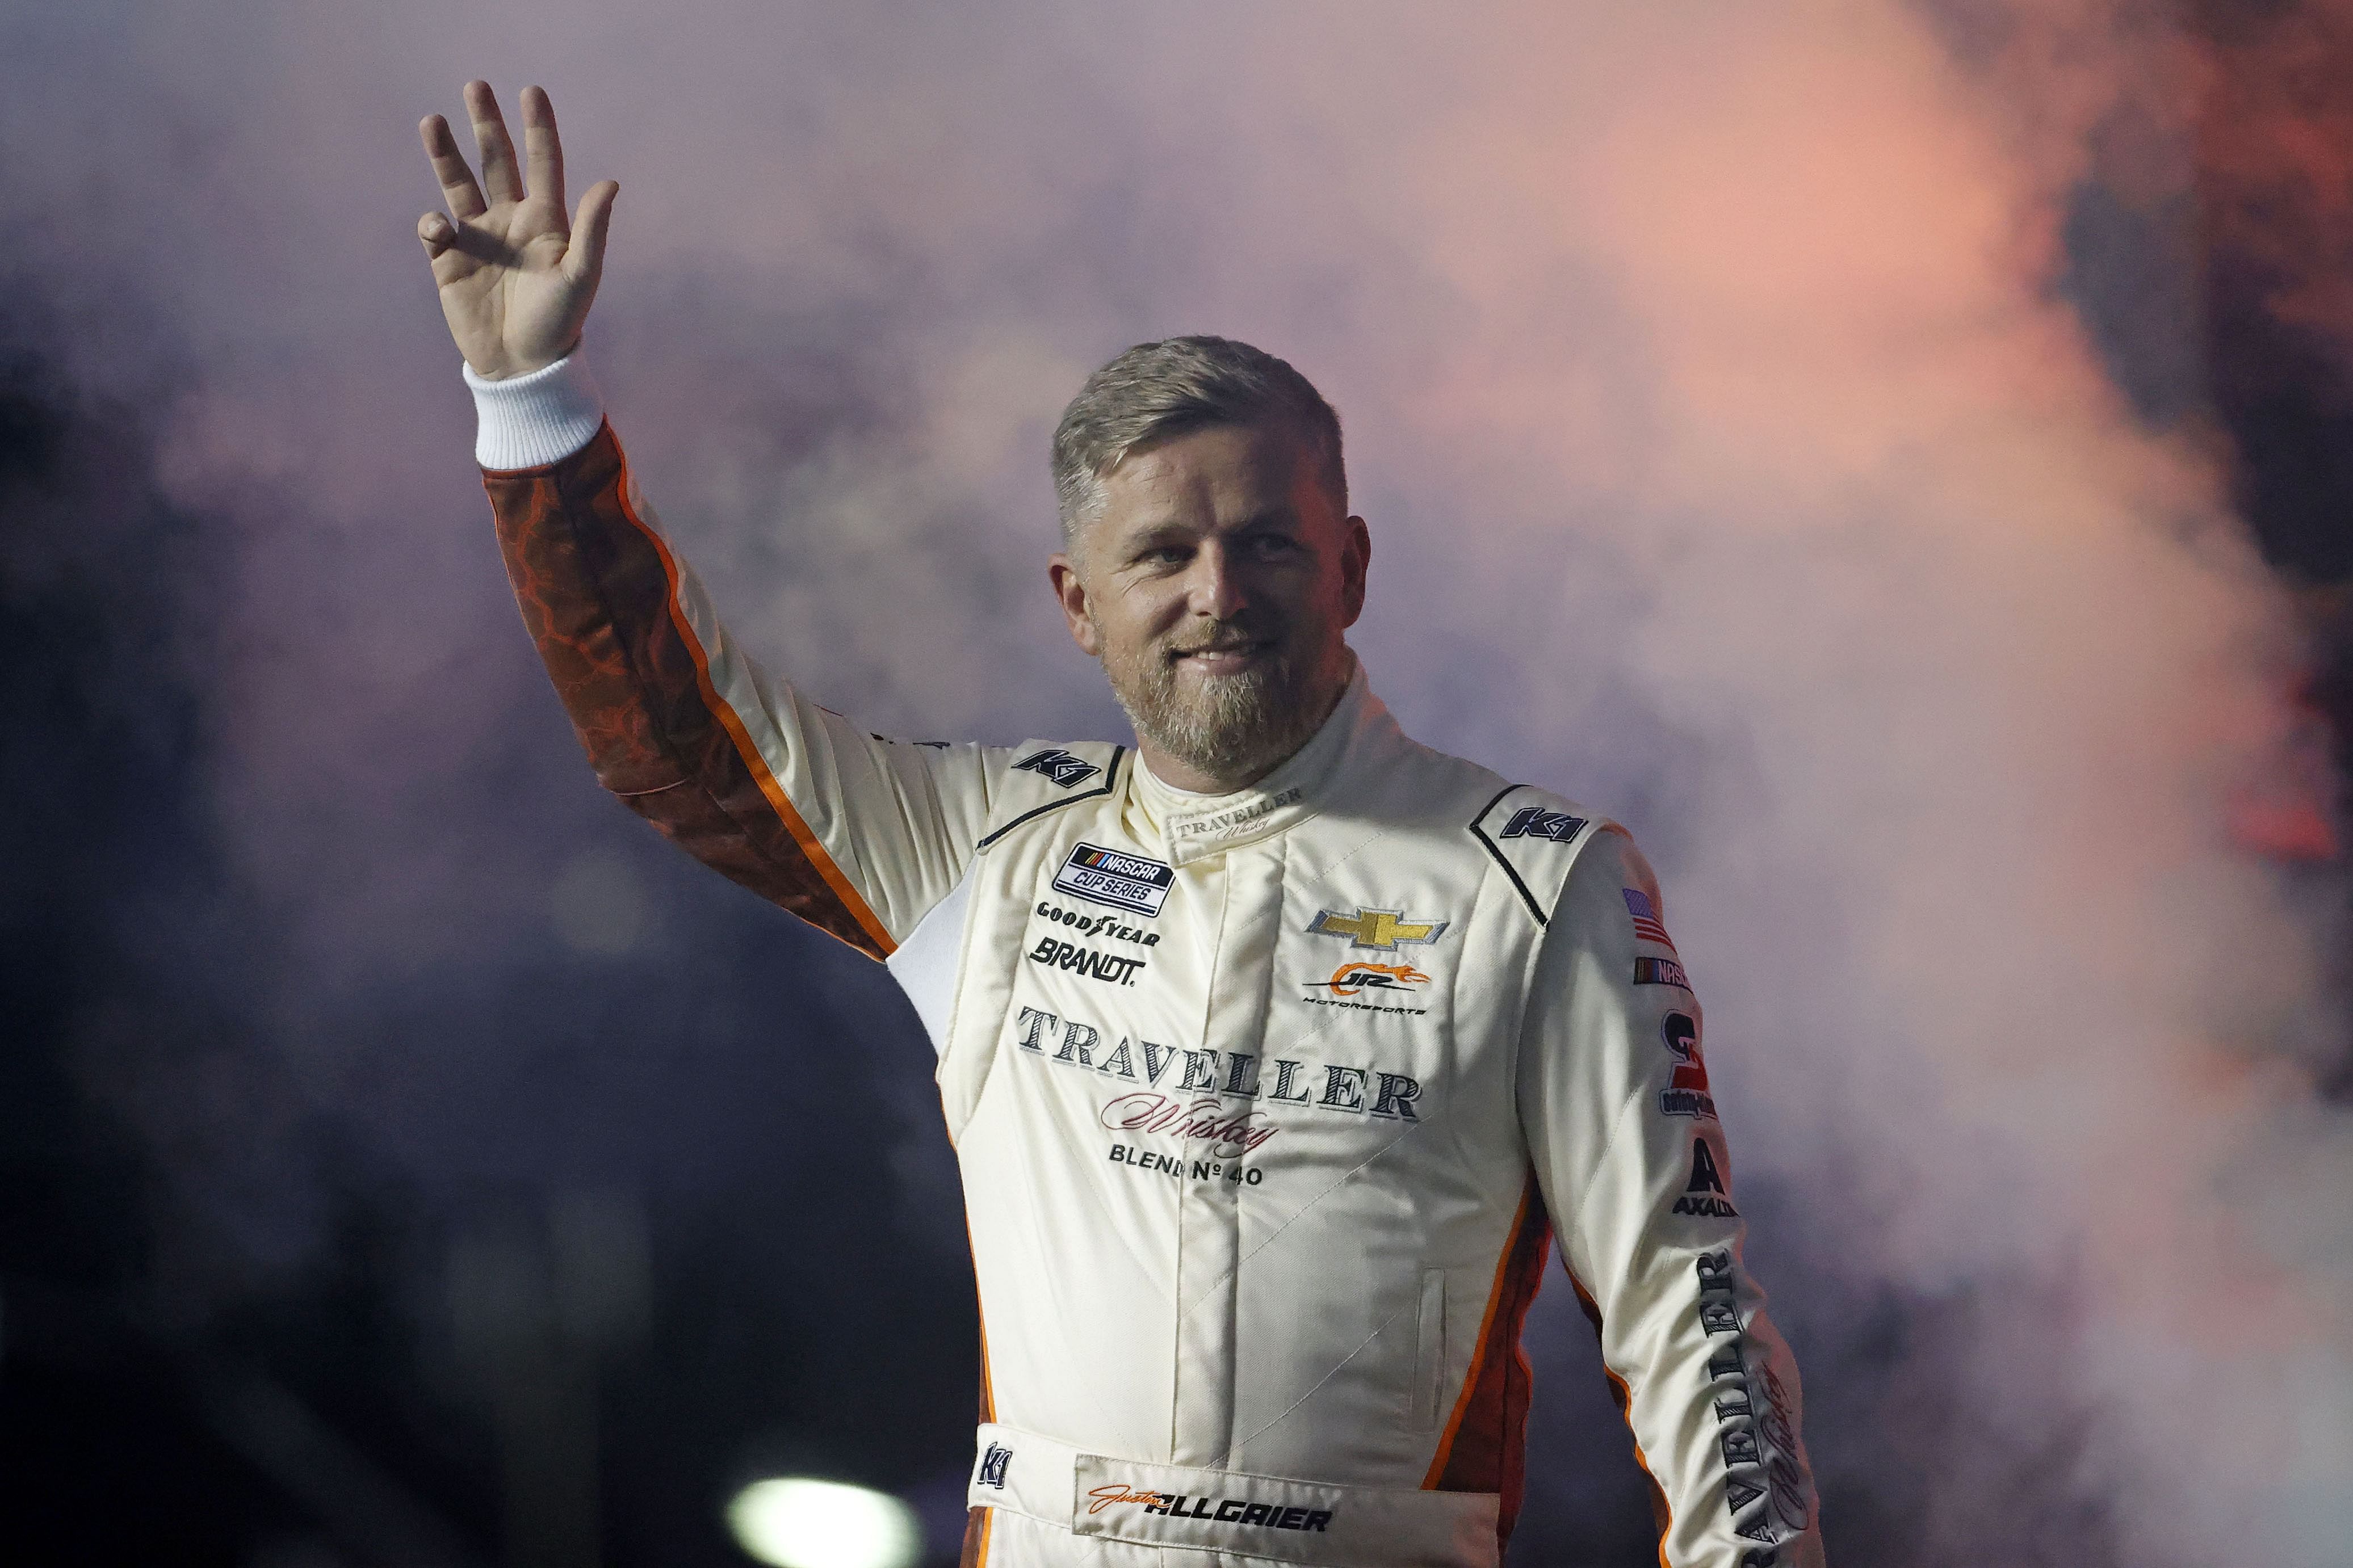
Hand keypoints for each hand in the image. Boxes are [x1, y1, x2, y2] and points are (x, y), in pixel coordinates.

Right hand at [417, 82, 616, 380]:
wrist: (522, 367)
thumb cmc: (560, 323)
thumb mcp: (581, 276)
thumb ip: (593, 230)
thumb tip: (610, 183)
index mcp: (547, 221)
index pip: (543, 164)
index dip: (538, 128)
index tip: (531, 92)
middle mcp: (511, 221)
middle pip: (497, 162)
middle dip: (487, 125)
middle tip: (476, 86)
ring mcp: (478, 237)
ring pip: (459, 184)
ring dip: (446, 154)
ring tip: (432, 121)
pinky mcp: (449, 260)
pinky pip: (436, 230)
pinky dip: (433, 223)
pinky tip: (440, 229)